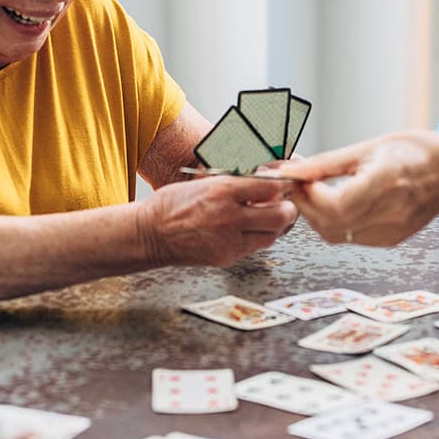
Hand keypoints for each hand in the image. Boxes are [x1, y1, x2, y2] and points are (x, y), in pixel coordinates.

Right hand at [138, 175, 296, 266]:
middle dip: (288, 208)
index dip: (284, 185)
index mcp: (223, 191)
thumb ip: (237, 184)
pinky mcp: (227, 257)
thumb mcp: (205, 182)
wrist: (150, 234)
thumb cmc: (173, 204)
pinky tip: (248, 230)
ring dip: (275, 226)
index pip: (271, 186)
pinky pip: (255, 248)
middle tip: (284, 204)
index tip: (287, 183)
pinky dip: (257, 238)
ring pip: (273, 235)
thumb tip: (268, 181)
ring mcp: (229, 240)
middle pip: (282, 214)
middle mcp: (230, 216)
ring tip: (265, 218)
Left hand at [276, 132, 438, 246]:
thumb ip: (327, 163)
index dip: (308, 196)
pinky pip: (351, 238)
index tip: (298, 177)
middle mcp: (392, 212)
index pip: (335, 205)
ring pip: (336, 235)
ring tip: (315, 191)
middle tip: (299, 184)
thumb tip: (293, 170)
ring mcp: (393, 231)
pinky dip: (335, 223)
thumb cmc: (415, 151)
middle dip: (306, 206)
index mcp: (388, 181)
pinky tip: (335, 203)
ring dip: (317, 216)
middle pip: (331, 225)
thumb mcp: (369, 147)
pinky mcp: (391, 240)